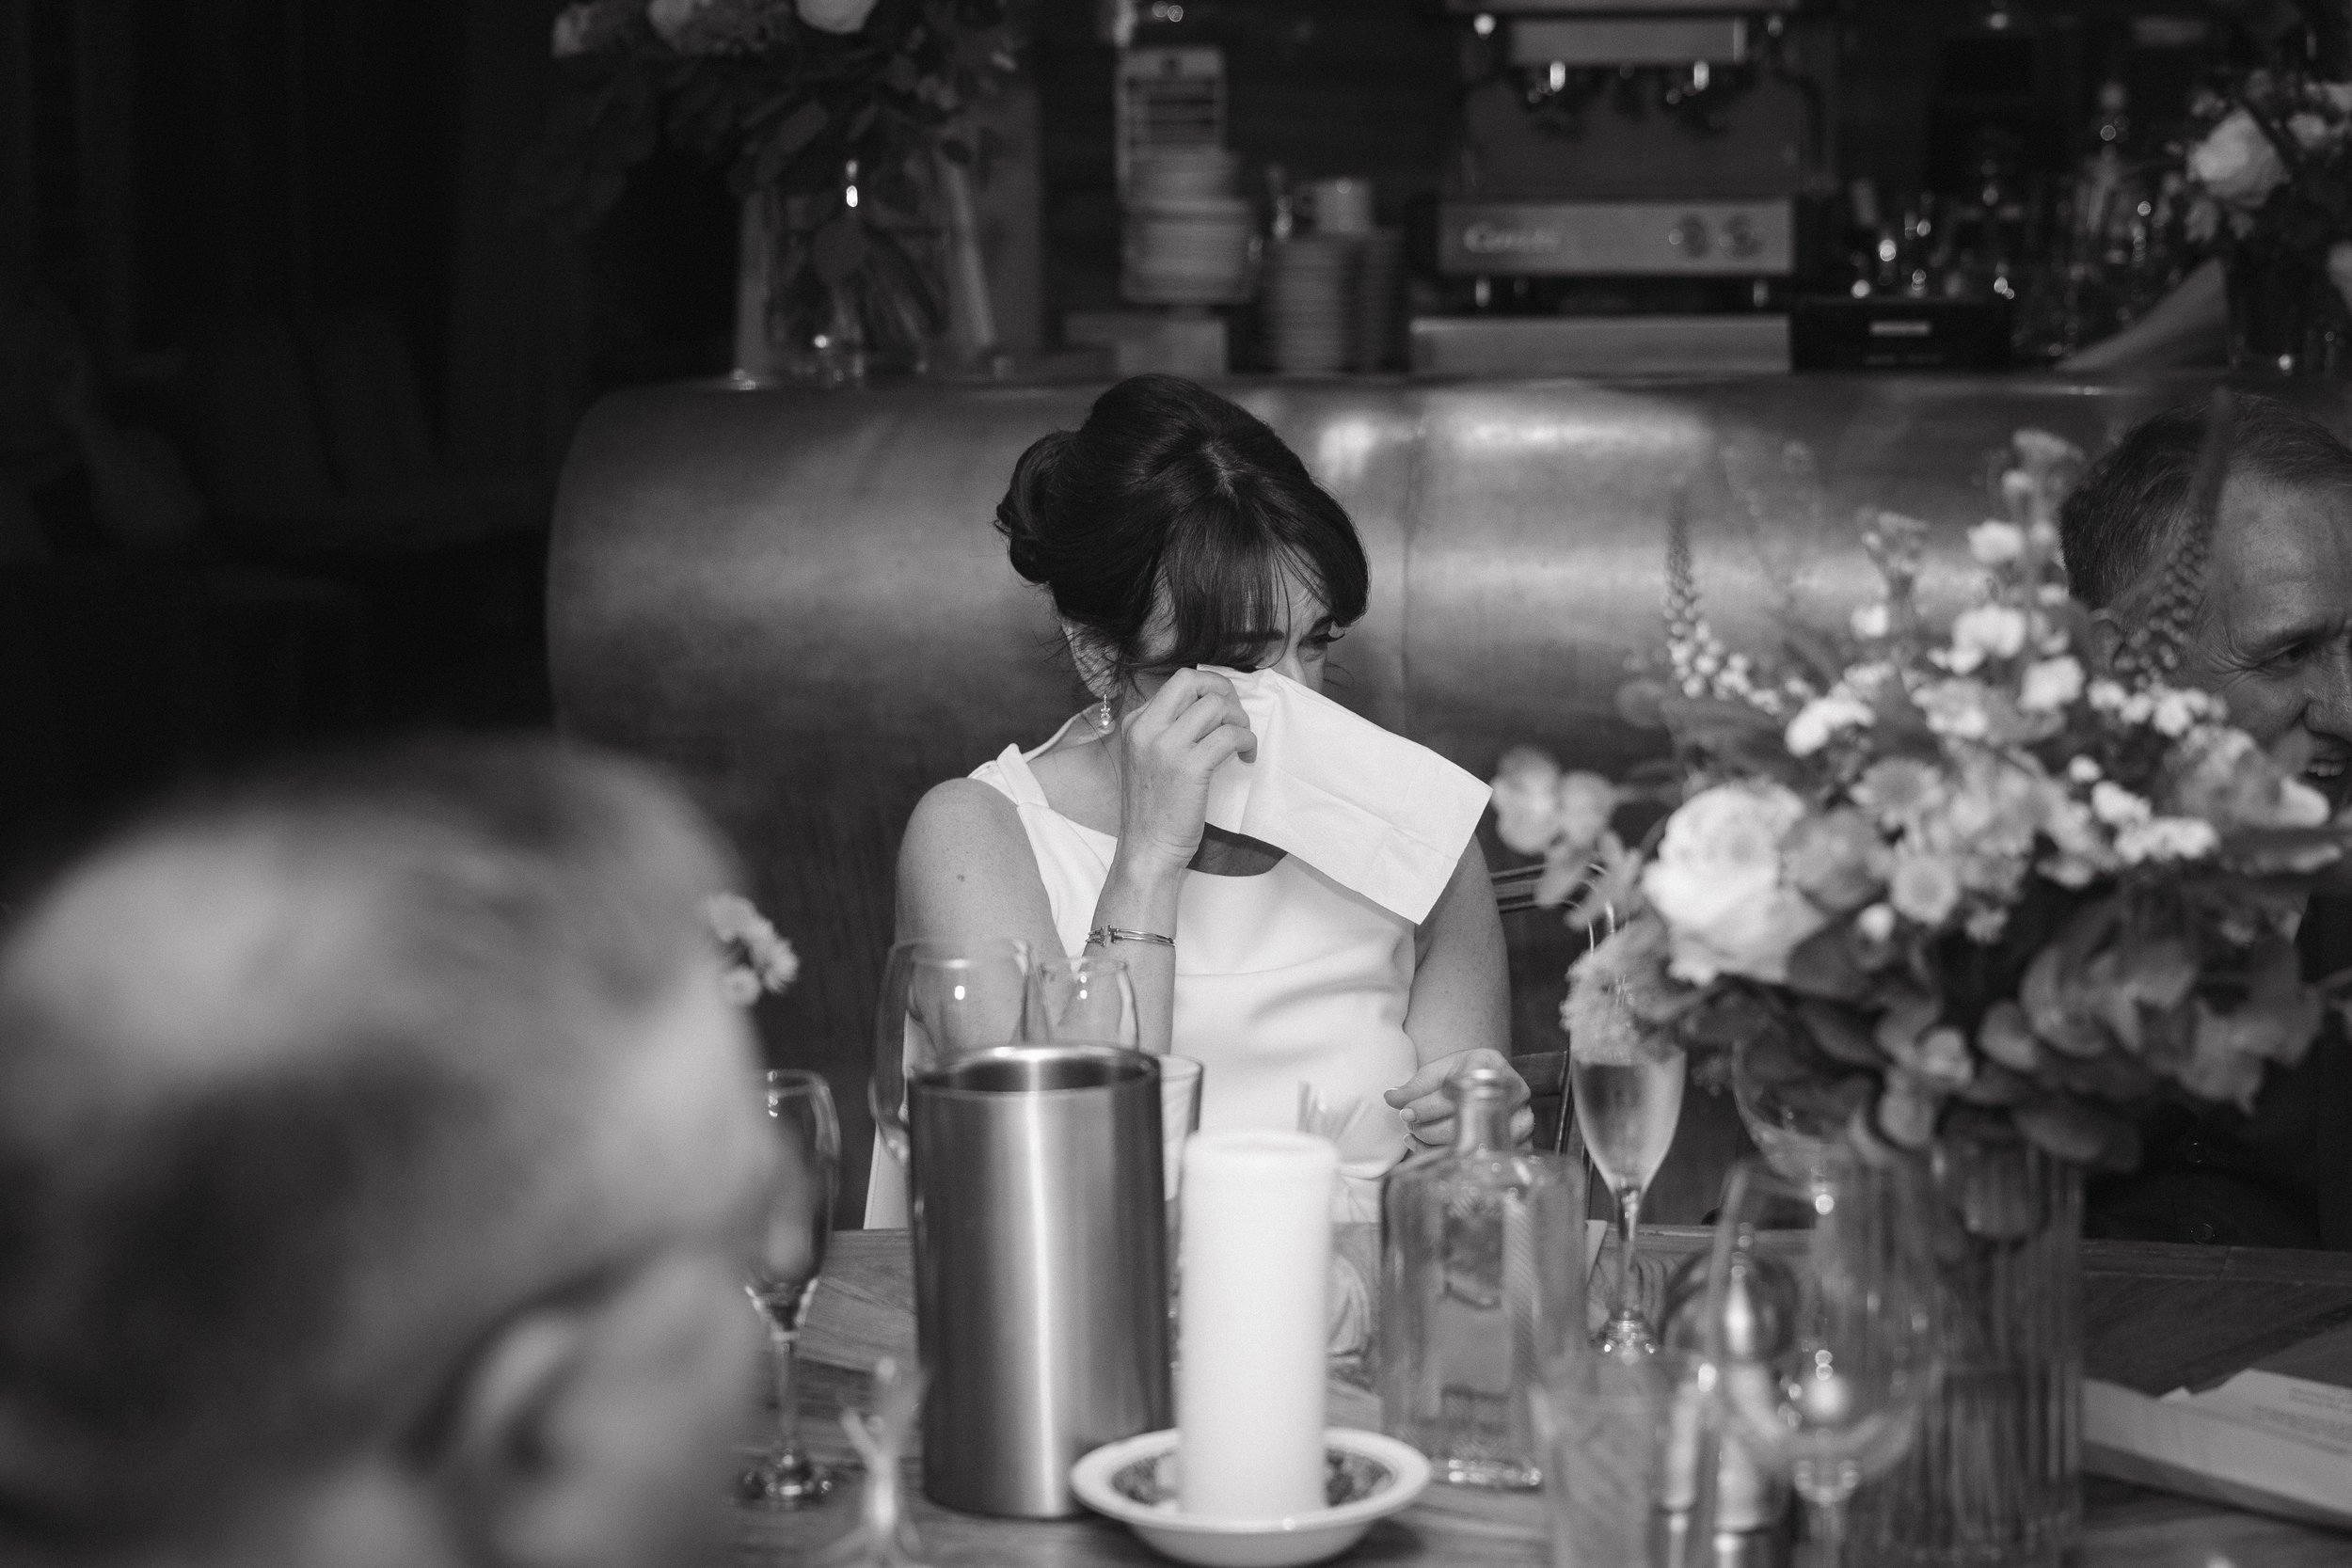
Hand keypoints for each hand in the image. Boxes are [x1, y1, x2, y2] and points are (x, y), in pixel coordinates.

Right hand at [1111, 668, 1255, 876]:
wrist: (1147, 849)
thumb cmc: (1154, 810)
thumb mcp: (1148, 758)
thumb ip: (1168, 730)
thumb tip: (1210, 707)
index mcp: (1135, 723)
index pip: (1178, 683)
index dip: (1208, 689)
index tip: (1222, 709)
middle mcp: (1146, 728)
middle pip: (1193, 681)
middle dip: (1224, 690)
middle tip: (1235, 716)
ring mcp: (1166, 746)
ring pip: (1216, 706)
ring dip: (1239, 720)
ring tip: (1242, 742)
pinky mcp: (1189, 767)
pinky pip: (1230, 736)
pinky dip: (1247, 742)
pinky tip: (1246, 757)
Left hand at [1384, 1048, 1532, 1147]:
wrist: (1493, 1077)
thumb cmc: (1465, 1071)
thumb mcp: (1440, 1070)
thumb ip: (1416, 1085)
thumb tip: (1391, 1098)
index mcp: (1492, 1067)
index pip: (1454, 1094)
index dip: (1425, 1107)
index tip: (1405, 1113)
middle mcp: (1514, 1094)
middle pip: (1464, 1122)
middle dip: (1428, 1128)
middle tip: (1411, 1127)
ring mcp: (1521, 1122)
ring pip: (1472, 1145)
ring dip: (1436, 1146)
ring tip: (1417, 1138)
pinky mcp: (1521, 1145)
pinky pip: (1481, 1160)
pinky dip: (1452, 1158)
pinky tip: (1433, 1151)